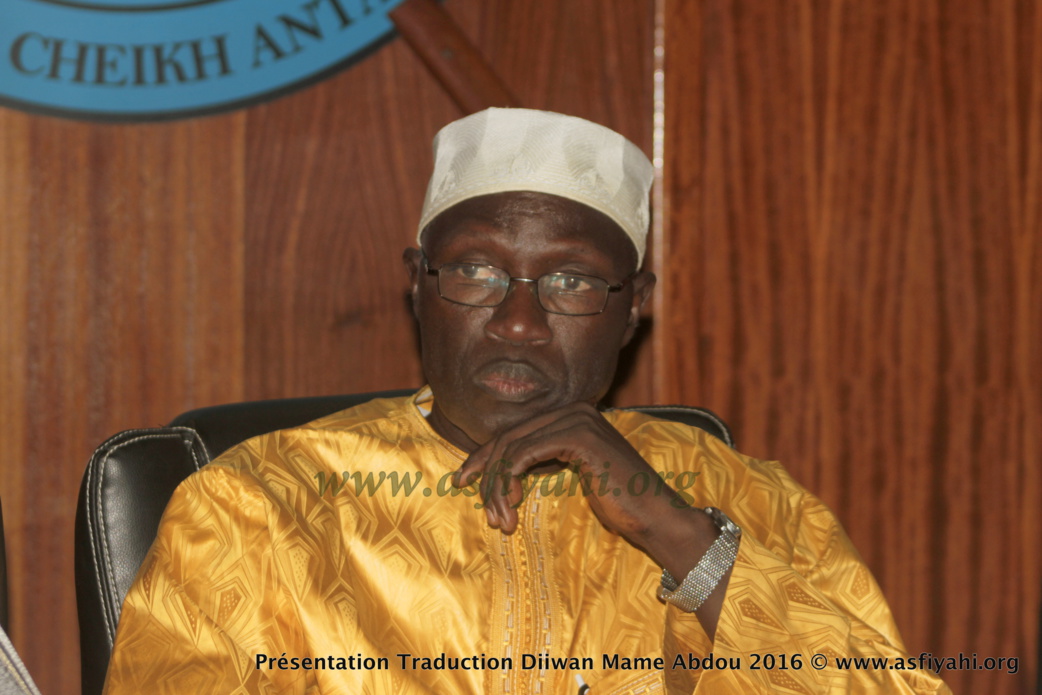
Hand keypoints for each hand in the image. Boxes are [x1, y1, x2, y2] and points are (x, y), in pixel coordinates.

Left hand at [451, 402, 730, 638]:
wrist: (654, 515)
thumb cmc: (619, 501)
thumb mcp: (573, 473)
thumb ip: (544, 459)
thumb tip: (503, 466)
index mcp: (573, 415)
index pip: (516, 432)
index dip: (485, 457)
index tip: (463, 480)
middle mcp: (574, 409)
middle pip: (509, 437)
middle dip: (485, 472)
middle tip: (477, 504)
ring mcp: (577, 419)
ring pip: (513, 447)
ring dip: (498, 486)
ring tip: (500, 519)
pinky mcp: (578, 437)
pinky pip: (524, 454)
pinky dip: (510, 480)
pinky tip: (512, 505)